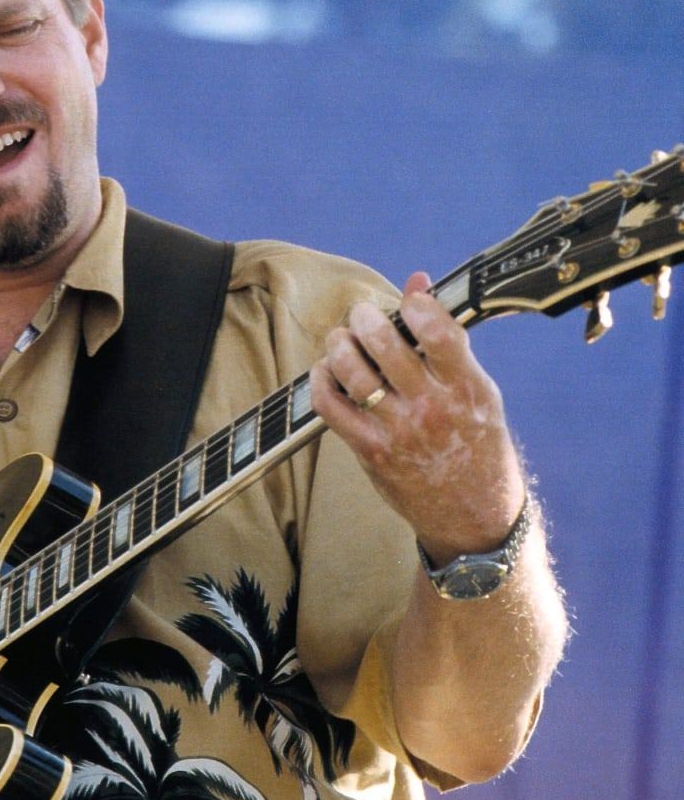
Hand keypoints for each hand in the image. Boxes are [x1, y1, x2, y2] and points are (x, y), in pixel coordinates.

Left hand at [309, 271, 525, 564]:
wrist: (474, 516)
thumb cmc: (477, 444)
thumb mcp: (479, 392)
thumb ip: (447, 340)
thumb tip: (418, 282)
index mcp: (468, 389)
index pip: (438, 331)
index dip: (415, 304)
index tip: (408, 300)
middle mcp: (432, 409)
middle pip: (385, 345)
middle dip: (365, 318)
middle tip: (362, 315)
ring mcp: (399, 431)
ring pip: (351, 371)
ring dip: (338, 344)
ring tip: (341, 339)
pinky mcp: (370, 451)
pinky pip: (330, 406)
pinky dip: (321, 380)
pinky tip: (327, 371)